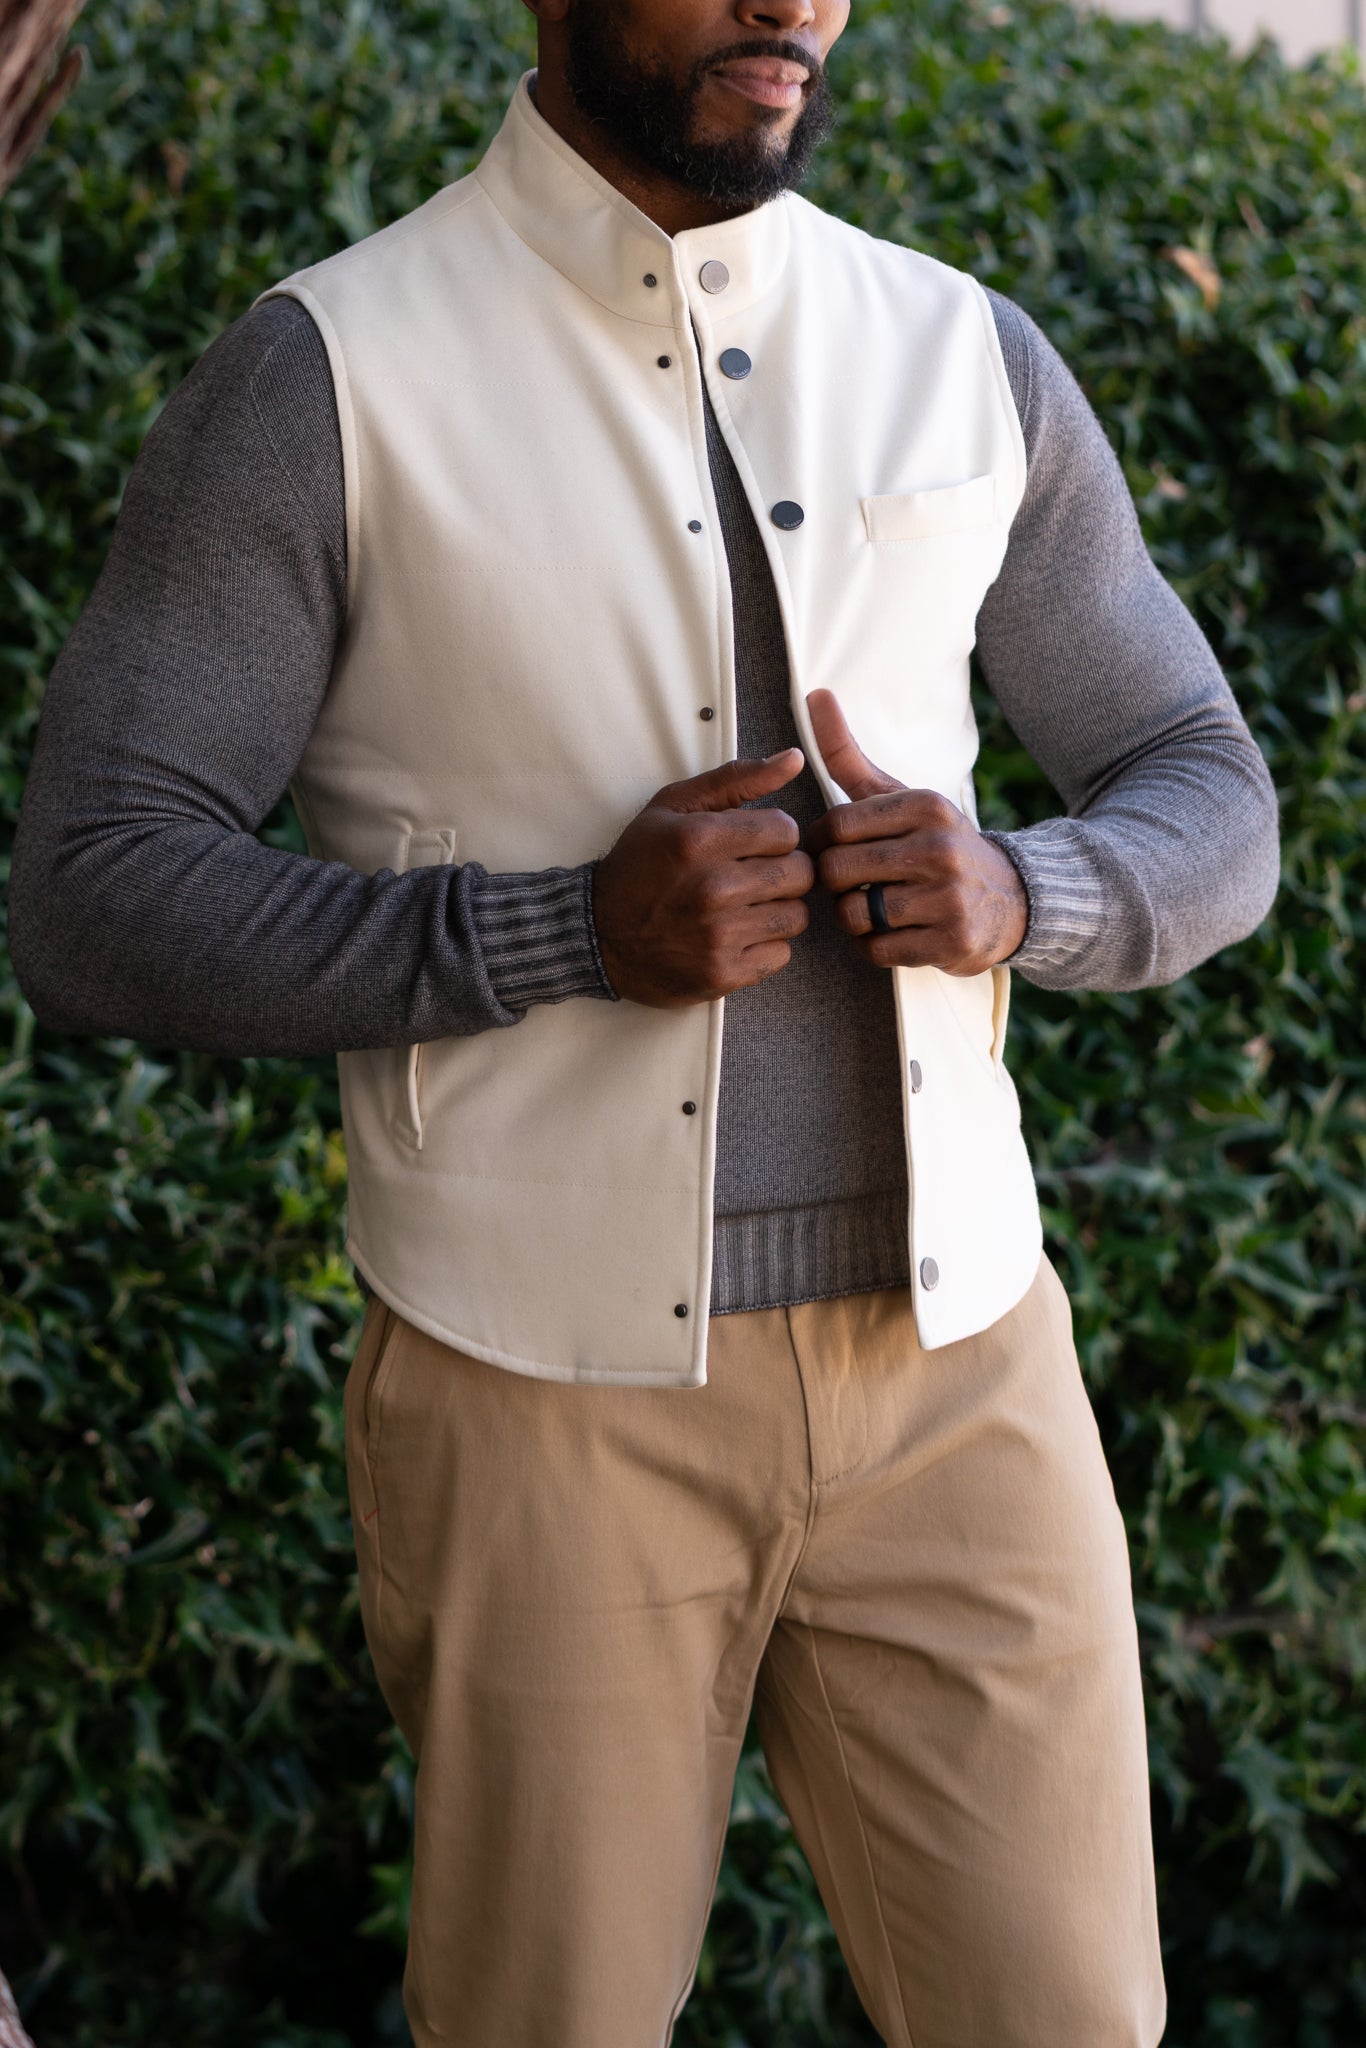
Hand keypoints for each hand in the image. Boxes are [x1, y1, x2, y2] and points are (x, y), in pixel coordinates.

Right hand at [593, 749, 814, 1006]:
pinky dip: (766, 946)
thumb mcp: (674, 808)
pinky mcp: (722, 974)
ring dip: (778, 909)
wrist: (596, 935)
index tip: (754, 845)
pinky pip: (781, 955)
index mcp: (700, 840)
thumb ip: (737, 779)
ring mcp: (719, 936)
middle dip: (783, 870)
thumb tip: (794, 760)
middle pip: (800, 873)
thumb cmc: (638, 866)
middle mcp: (713, 888)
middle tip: (754, 875)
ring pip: (796, 916)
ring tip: (747, 906)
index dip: (774, 836)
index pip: (787, 830)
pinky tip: (738, 936)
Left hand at [805, 689, 1027, 973]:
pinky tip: (894, 931)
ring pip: (854, 915)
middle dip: (835, 883)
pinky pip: (877, 950)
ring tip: (873, 907)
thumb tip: (814, 694)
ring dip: (854, 917)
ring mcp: (948, 898)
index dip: (824, 843)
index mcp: (925, 807)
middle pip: (838, 872)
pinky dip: (875, 946)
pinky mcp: (951, 943)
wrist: (1011, 899)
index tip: (838, 849)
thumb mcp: (900, 797)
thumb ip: (849, 755)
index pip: (837, 825)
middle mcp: (940, 848)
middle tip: (851, 883)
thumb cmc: (936, 843)